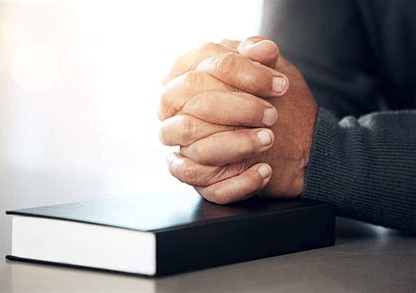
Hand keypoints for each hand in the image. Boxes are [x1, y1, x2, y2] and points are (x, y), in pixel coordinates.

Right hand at [159, 37, 317, 203]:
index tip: (277, 83)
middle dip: (237, 110)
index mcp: (187, 84)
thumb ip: (259, 54)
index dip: (239, 73)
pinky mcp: (202, 182)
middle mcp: (179, 118)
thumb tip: (262, 49)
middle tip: (272, 114)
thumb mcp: (269, 70)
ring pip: (198, 151)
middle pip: (194, 110)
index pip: (199, 71)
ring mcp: (187, 153)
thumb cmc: (273, 101)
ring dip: (237, 145)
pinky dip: (240, 181)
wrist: (295, 142)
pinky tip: (264, 171)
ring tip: (269, 140)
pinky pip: (212, 188)